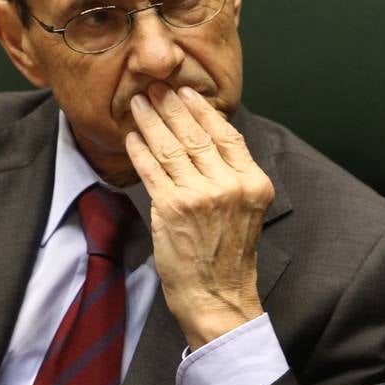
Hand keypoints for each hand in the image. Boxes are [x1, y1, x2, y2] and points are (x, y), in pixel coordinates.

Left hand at [125, 85, 274, 348]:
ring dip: (150, 121)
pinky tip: (131, 137)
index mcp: (253, 183)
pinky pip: (151, 170)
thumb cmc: (227, 256)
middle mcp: (230, 186)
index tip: (186, 92)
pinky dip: (139, 150)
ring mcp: (200, 196)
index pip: (226, 135)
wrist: (218, 297)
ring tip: (138, 104)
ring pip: (171, 148)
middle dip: (171, 107)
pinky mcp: (172, 209)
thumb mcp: (245, 210)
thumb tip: (204, 138)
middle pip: (195, 135)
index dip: (202, 111)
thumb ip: (231, 176)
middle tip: (154, 87)